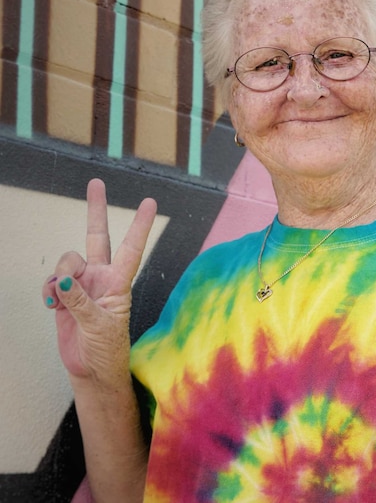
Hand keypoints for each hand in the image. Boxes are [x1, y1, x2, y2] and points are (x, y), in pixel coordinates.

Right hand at [43, 178, 156, 386]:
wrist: (91, 370)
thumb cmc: (106, 350)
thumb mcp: (99, 326)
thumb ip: (80, 302)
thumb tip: (65, 282)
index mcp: (119, 283)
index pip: (132, 248)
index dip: (139, 225)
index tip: (150, 202)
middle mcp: (102, 278)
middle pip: (97, 237)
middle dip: (96, 210)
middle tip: (97, 182)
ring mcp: (83, 285)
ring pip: (67, 261)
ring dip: (60, 276)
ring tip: (60, 299)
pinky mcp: (65, 296)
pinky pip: (53, 281)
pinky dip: (49, 290)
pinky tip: (52, 304)